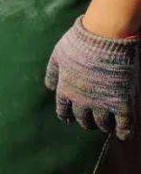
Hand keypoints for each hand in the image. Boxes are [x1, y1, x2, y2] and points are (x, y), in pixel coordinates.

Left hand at [45, 17, 139, 139]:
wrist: (105, 37)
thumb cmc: (80, 42)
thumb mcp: (58, 55)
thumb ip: (52, 72)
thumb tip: (49, 87)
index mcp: (66, 88)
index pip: (63, 109)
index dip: (66, 115)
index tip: (68, 120)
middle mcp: (82, 100)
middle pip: (83, 118)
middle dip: (85, 122)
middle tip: (90, 123)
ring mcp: (103, 102)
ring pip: (102, 123)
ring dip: (103, 127)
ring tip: (106, 128)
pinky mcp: (122, 102)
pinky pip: (124, 124)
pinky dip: (124, 132)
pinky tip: (123, 135)